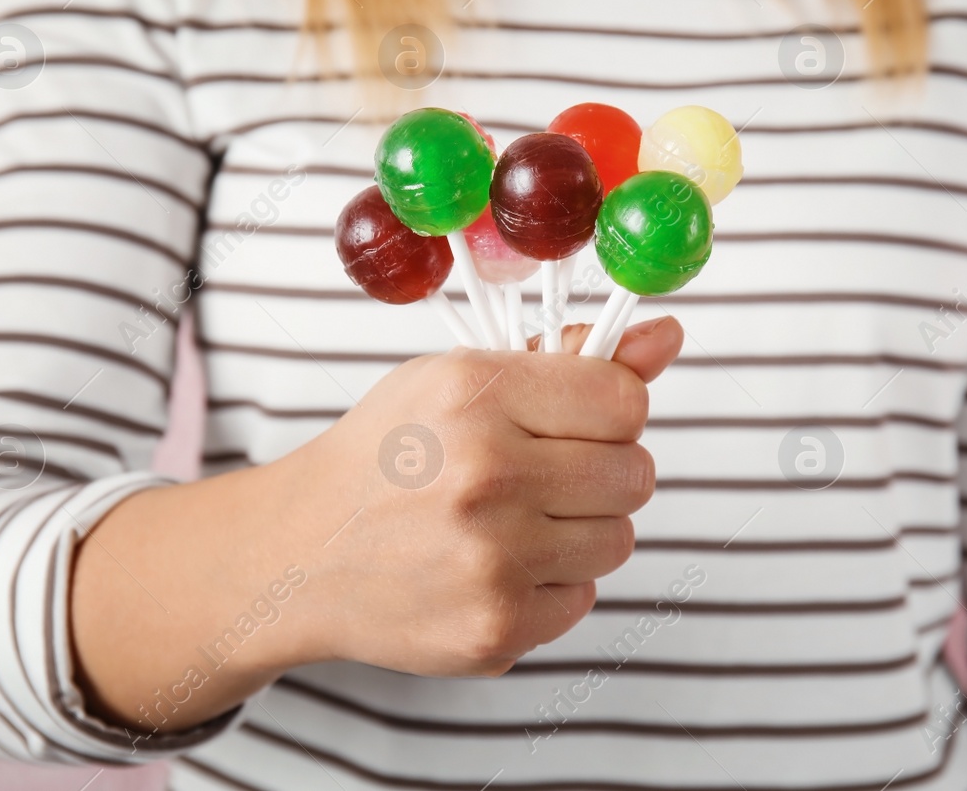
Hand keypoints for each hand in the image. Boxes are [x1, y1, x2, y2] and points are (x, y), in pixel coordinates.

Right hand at [71, 317, 682, 730]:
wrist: (300, 554)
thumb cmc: (388, 455)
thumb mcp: (461, 378)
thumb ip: (570, 360)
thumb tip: (667, 336)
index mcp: (476, 395)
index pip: (623, 399)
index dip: (608, 408)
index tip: (577, 418)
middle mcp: (485, 476)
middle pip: (634, 472)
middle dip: (601, 470)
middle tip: (545, 473)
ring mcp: (491, 560)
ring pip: (619, 538)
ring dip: (582, 530)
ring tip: (516, 520)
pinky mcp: (495, 630)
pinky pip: (583, 597)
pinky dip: (551, 583)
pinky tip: (496, 565)